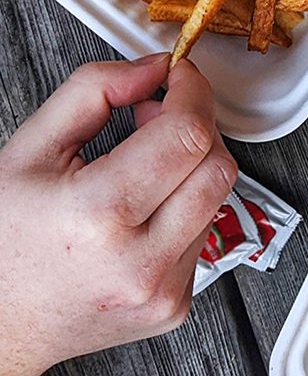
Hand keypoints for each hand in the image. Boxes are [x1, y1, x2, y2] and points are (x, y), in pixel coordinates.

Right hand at [0, 55, 236, 375]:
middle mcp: (139, 261)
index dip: (192, 91)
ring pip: (217, 198)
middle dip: (196, 126)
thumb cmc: (5, 243)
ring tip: (141, 165)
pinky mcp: (176, 305)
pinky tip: (143, 210)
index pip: (187, 135)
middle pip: (217, 164)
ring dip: (191, 167)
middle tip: (157, 116)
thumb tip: (154, 69)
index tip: (181, 76)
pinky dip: (185, 208)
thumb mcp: (30, 150)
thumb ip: (93, 91)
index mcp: (98, 215)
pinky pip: (204, 233)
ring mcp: (162, 290)